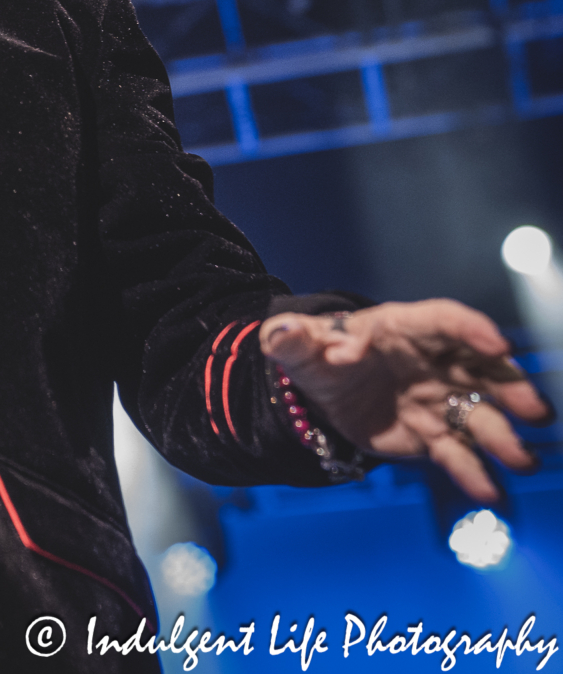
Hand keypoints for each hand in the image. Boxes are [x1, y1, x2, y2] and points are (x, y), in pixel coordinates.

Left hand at [261, 299, 553, 501]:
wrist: (321, 393)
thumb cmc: (315, 355)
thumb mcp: (295, 344)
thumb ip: (288, 338)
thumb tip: (281, 333)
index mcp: (401, 329)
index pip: (443, 321)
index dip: (472, 331)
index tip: (499, 347)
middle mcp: (432, 362)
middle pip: (479, 369)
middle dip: (509, 387)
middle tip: (533, 410)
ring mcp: (436, 398)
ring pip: (476, 414)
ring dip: (501, 436)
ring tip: (522, 459)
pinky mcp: (430, 434)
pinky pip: (454, 453)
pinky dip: (471, 472)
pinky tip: (489, 492)